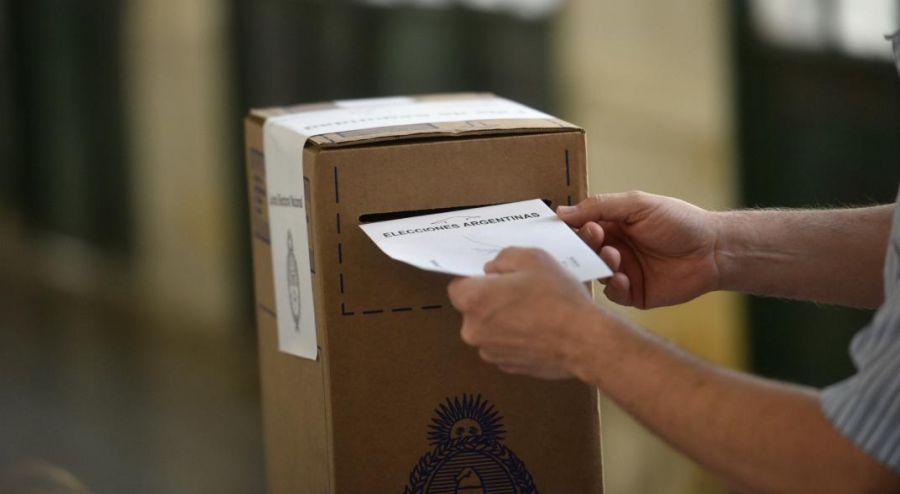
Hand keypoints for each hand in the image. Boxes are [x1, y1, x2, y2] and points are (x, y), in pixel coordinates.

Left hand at [447, 247, 598, 379]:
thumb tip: (491, 270)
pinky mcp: (508, 368)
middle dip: (492, 300)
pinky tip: (540, 331)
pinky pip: (505, 346)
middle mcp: (473, 330)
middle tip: (522, 293)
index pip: (458, 286)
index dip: (478, 279)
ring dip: (505, 320)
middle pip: (474, 309)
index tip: (499, 278)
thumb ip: (503, 258)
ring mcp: (490, 353)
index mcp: (472, 301)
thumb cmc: (557, 297)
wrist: (584, 341)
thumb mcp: (532, 258)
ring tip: (535, 313)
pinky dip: (517, 338)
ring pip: (490, 329)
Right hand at [557, 191, 718, 308]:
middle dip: (584, 246)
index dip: (571, 228)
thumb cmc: (679, 221)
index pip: (580, 227)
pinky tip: (624, 278)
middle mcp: (614, 249)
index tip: (566, 226)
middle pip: (584, 252)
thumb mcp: (638, 205)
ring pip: (597, 274)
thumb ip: (601, 206)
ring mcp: (623, 272)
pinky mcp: (635, 294)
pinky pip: (614, 294)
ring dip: (601, 265)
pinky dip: (614, 287)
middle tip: (595, 237)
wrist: (713, 250)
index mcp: (612, 226)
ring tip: (613, 256)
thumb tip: (562, 212)